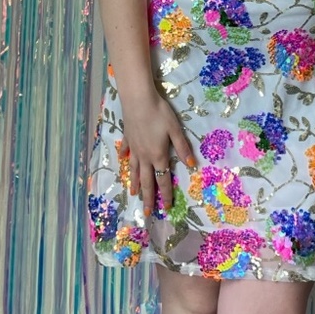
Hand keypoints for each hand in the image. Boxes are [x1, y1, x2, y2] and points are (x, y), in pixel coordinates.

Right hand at [118, 90, 195, 216]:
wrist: (138, 100)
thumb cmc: (159, 113)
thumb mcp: (175, 129)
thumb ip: (182, 148)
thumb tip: (191, 165)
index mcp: (158, 155)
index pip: (163, 179)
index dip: (166, 194)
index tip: (167, 208)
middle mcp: (144, 156)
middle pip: (146, 180)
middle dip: (148, 198)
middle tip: (147, 213)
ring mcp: (134, 148)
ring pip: (134, 170)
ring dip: (134, 183)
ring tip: (134, 194)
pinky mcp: (127, 137)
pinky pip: (126, 151)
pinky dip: (125, 157)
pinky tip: (123, 160)